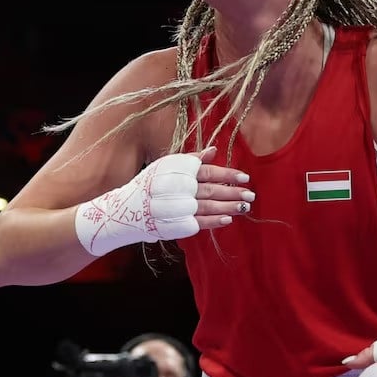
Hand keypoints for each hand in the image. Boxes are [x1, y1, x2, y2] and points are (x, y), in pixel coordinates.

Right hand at [75, 146, 252, 255]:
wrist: (126, 210)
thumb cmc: (149, 185)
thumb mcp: (166, 166)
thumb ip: (191, 159)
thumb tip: (214, 150)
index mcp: (176, 171)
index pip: (207, 171)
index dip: (228, 174)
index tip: (245, 176)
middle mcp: (177, 189)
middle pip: (212, 190)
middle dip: (234, 192)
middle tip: (251, 194)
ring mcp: (176, 208)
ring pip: (209, 207)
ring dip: (230, 207)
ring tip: (245, 206)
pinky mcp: (174, 225)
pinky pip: (199, 223)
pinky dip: (215, 221)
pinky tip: (228, 219)